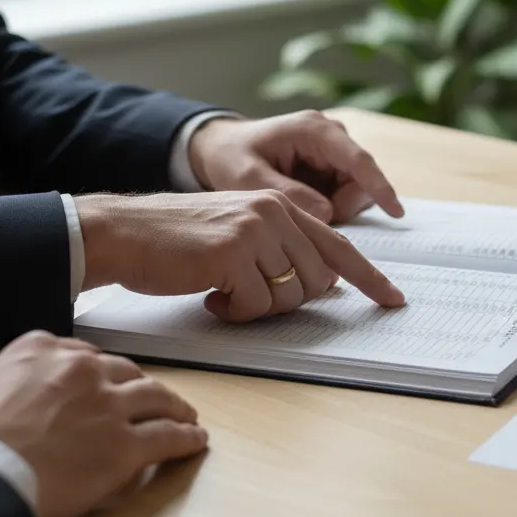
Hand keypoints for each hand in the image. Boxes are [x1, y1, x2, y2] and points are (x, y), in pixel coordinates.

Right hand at [0, 332, 207, 516]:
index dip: (102, 372)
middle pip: (127, 373)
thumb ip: (15, 378)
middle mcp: (83, 371)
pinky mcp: (125, 445)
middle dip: (142, 385)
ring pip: (157, 397)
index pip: (86, 354)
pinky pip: (168, 436)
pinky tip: (196, 440)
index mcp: (44, 350)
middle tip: (152, 397)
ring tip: (186, 414)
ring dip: (176, 406)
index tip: (109, 381)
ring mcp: (108, 406)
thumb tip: (23, 391)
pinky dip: (187, 438)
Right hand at [76, 189, 404, 319]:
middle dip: (290, 301)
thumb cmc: (178, 241)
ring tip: (224, 290)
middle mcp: (275, 211)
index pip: (339, 246)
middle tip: (249, 295)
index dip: (370, 277)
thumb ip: (283, 248)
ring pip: (289, 296)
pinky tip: (210, 294)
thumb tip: (326, 284)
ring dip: (257, 307)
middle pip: (318, 281)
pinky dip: (234, 312)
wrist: (123, 232)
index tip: (393, 300)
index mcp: (280, 204)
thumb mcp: (240, 232)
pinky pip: (255, 305)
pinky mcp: (233, 252)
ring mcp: (255, 229)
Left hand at [187, 110, 404, 222]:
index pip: (358, 159)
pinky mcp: (333, 167)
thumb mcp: (247, 177)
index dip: (379, 186)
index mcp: (314, 130)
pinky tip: (305, 206)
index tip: (396, 212)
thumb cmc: (231, 157)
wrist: (222, 148)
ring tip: (300, 207)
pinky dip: (331, 208)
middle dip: (341, 206)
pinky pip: (346, 195)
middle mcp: (332, 136)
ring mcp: (335, 152)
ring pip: (356, 191)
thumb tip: (327, 212)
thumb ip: (285, 192)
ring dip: (335, 208)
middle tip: (306, 216)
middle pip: (360, 180)